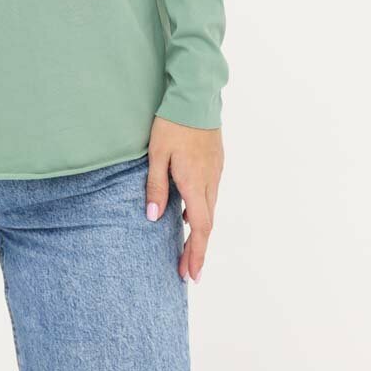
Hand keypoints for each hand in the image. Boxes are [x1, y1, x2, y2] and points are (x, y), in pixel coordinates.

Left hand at [145, 115, 223, 283]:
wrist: (195, 95)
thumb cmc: (172, 123)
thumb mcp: (157, 154)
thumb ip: (156, 186)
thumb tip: (154, 218)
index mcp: (195, 182)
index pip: (201, 228)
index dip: (197, 253)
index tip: (192, 275)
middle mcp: (210, 181)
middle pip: (208, 224)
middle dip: (198, 250)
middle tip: (187, 271)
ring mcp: (216, 171)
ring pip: (211, 208)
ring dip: (201, 231)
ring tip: (188, 247)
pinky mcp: (216, 161)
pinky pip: (211, 193)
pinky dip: (203, 210)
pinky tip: (191, 212)